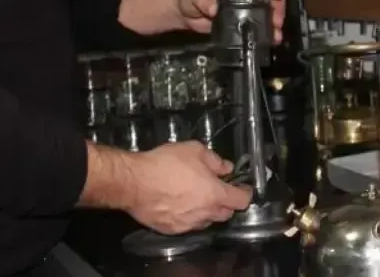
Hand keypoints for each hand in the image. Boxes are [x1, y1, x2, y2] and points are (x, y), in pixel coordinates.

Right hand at [122, 142, 251, 233]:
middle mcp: (205, 213)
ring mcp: (188, 224)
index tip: (242, 186)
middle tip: (218, 189)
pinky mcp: (172, 230)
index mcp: (215, 194)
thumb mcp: (194, 150)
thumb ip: (215, 160)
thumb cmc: (166, 164)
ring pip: (207, 221)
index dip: (245, 193)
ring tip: (197, 197)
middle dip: (226, 203)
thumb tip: (226, 167)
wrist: (134, 183)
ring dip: (208, 211)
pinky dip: (190, 216)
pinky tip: (180, 204)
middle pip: (226, 214)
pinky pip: (188, 225)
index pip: (242, 201)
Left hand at [176, 0, 285, 41]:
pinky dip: (267, 32)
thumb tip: (215, 10)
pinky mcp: (243, 22)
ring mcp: (247, 7)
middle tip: (276, 20)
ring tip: (275, 33)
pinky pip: (259, 25)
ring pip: (268, 10)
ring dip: (275, 21)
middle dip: (277, 6)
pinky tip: (271, 40)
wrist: (183, 12)